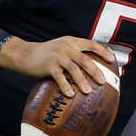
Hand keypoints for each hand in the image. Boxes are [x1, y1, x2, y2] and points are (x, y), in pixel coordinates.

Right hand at [0, 35, 117, 97]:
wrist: (23, 54)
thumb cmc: (43, 55)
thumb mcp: (59, 49)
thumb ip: (72, 54)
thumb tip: (87, 69)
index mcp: (71, 41)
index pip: (91, 44)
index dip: (103, 51)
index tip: (112, 60)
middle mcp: (66, 46)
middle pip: (85, 59)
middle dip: (96, 71)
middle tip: (103, 82)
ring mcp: (57, 55)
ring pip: (74, 68)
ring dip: (82, 80)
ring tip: (88, 91)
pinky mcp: (49, 64)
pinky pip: (60, 77)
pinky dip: (66, 86)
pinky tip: (70, 94)